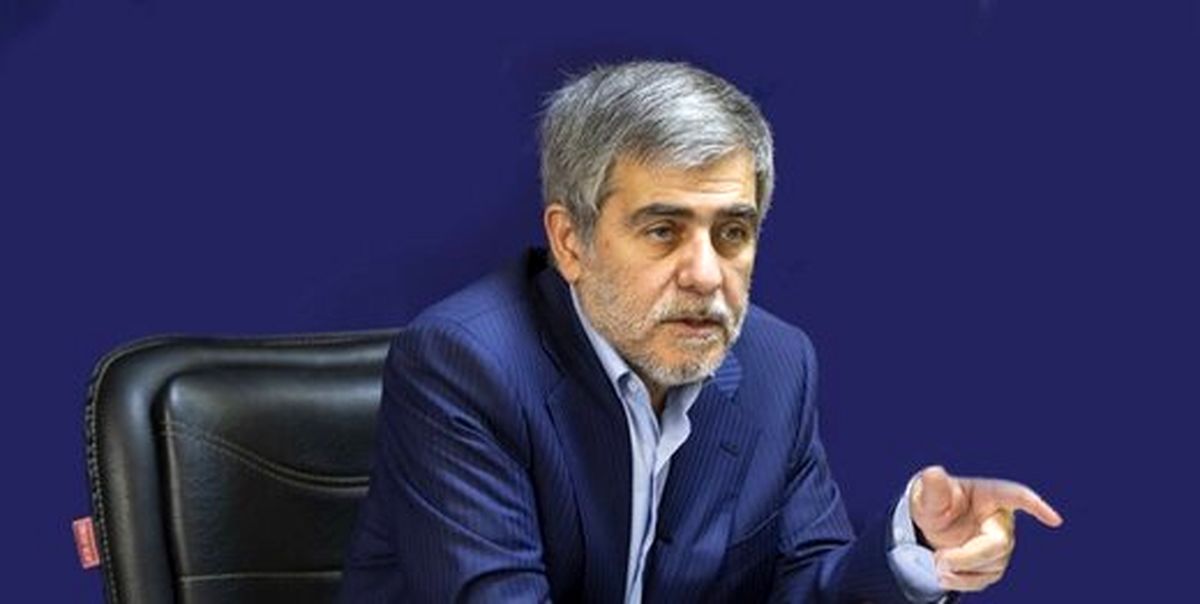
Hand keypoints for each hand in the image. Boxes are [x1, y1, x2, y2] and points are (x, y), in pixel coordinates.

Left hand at [909, 465, 1062, 592]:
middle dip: (969, 556)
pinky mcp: (994, 564)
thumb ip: (932, 487)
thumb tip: (933, 473)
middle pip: (1000, 544)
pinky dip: (962, 581)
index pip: (1018, 496)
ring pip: (993, 564)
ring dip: (961, 569)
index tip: (1054, 521)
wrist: (930, 527)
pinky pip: (984, 579)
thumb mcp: (928, 495)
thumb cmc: (935, 504)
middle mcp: (1001, 520)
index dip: (1036, 507)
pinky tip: (944, 576)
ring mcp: (1000, 544)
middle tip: (939, 560)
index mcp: (990, 494)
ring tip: (936, 562)